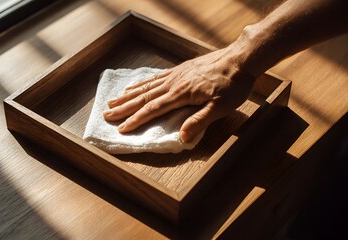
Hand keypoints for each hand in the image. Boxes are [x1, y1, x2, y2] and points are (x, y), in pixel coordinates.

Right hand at [103, 48, 254, 141]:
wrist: (240, 59)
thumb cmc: (232, 85)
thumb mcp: (221, 107)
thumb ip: (199, 121)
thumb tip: (181, 137)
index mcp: (181, 94)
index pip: (153, 109)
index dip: (136, 120)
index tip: (122, 128)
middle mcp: (173, 84)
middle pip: (143, 97)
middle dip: (124, 107)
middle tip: (107, 114)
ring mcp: (175, 75)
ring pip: (146, 86)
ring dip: (128, 95)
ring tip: (113, 100)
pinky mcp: (179, 70)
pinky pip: (155, 77)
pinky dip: (142, 82)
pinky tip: (134, 85)